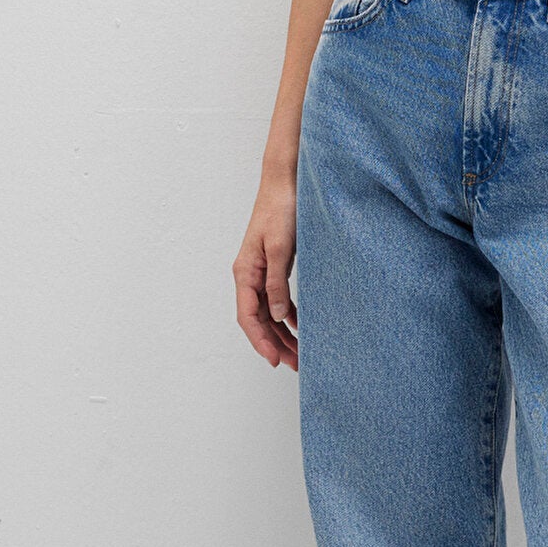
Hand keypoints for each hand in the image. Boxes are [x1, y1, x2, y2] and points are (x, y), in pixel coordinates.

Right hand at [233, 169, 298, 369]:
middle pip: (258, 319)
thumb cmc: (281, 208)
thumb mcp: (282, 247)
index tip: (275, 360)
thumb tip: (279, 315)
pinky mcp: (274, 265)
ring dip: (283, 332)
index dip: (261, 341)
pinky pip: (277, 298)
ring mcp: (261, 271)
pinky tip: (302, 325)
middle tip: (296, 365)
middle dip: (275, 343)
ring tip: (301, 353)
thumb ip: (277, 282)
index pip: (248, 316)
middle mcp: (249, 274)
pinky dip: (289, 314)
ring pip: (269, 311)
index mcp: (245, 272)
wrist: (286, 181)